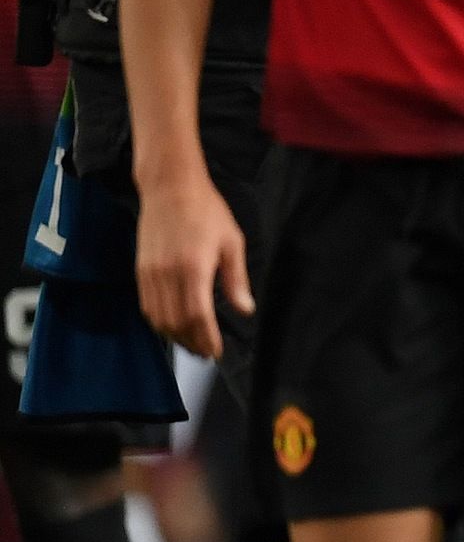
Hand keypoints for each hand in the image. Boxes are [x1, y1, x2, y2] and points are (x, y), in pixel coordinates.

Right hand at [134, 168, 249, 359]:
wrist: (170, 187)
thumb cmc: (207, 211)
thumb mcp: (232, 243)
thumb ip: (236, 280)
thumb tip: (245, 310)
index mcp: (194, 268)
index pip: (197, 316)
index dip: (206, 338)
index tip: (216, 352)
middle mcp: (167, 274)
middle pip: (176, 322)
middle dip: (192, 342)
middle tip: (206, 354)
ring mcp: (150, 273)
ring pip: (158, 318)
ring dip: (175, 336)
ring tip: (192, 345)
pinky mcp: (140, 269)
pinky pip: (146, 305)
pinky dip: (159, 322)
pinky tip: (173, 326)